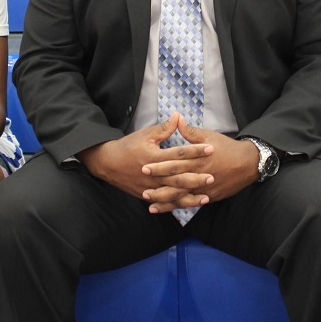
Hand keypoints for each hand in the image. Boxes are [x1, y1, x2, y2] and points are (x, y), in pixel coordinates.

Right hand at [79, 113, 213, 207]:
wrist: (108, 163)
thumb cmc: (128, 146)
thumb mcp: (145, 134)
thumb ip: (164, 128)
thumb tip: (179, 116)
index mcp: (154, 157)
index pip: (178, 154)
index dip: (195, 151)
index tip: (210, 148)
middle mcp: (153, 174)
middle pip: (178, 177)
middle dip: (196, 178)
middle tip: (212, 177)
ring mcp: (150, 187)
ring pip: (173, 194)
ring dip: (190, 196)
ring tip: (206, 197)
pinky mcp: (147, 195)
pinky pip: (165, 202)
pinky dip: (178, 205)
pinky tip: (190, 205)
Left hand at [140, 119, 260, 213]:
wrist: (248, 164)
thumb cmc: (227, 148)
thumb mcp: (209, 136)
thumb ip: (190, 131)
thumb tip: (176, 119)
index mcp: (198, 159)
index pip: (175, 163)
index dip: (159, 166)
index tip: (144, 166)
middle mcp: (200, 175)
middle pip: (176, 182)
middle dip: (158, 186)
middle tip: (142, 188)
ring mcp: (204, 188)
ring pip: (182, 197)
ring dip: (165, 201)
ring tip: (149, 204)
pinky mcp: (209, 197)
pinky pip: (191, 203)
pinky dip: (178, 207)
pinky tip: (167, 210)